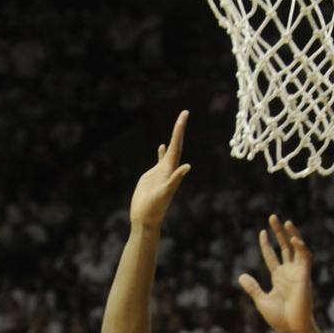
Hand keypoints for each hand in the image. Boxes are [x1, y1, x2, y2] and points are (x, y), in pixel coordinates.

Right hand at [129, 110, 190, 227]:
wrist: (146, 219)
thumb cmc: (154, 209)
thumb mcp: (165, 193)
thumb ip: (175, 180)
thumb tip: (187, 166)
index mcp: (171, 170)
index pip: (177, 146)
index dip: (179, 131)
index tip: (184, 115)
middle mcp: (168, 169)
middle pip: (176, 145)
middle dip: (179, 129)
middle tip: (184, 113)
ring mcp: (161, 172)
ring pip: (170, 152)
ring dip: (174, 139)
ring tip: (178, 126)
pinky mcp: (153, 177)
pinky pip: (160, 161)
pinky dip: (162, 153)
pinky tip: (162, 146)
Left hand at [238, 216, 315, 332]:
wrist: (292, 329)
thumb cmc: (279, 318)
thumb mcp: (261, 300)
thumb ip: (253, 288)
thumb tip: (241, 276)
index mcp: (278, 277)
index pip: (272, 256)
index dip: (267, 244)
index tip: (261, 232)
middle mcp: (289, 272)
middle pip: (284, 247)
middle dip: (279, 232)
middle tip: (273, 217)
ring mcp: (298, 273)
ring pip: (297, 248)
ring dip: (292, 235)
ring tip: (285, 222)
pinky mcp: (305, 277)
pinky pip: (305, 259)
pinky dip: (301, 248)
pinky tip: (294, 239)